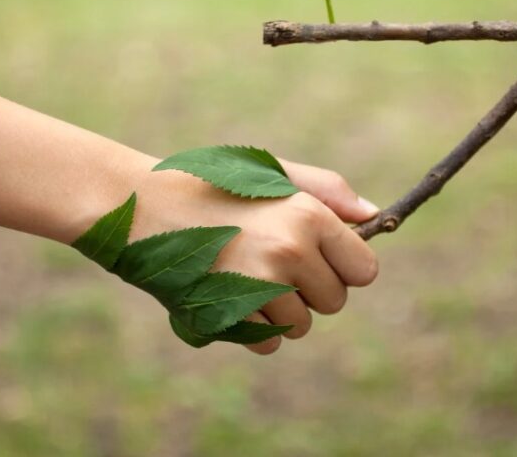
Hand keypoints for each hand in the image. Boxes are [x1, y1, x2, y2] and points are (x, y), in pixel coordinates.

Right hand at [131, 157, 379, 354]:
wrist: (142, 205)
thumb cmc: (212, 185)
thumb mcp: (272, 174)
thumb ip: (328, 192)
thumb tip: (375, 217)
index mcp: (308, 214)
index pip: (364, 270)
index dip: (343, 267)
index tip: (319, 257)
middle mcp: (290, 251)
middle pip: (335, 302)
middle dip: (311, 290)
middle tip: (270, 260)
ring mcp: (259, 287)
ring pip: (301, 326)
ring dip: (280, 310)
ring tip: (243, 273)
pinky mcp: (230, 315)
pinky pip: (267, 342)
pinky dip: (251, 328)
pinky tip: (227, 293)